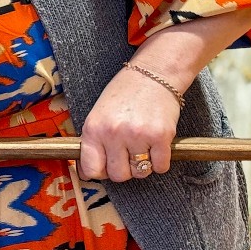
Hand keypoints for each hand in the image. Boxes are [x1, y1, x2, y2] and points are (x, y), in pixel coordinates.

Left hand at [77, 63, 183, 181]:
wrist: (153, 73)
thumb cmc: (124, 94)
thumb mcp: (98, 114)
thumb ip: (94, 141)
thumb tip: (88, 172)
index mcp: (94, 128)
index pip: (91, 169)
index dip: (98, 172)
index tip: (103, 168)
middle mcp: (114, 133)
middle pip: (118, 176)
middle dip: (123, 169)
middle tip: (126, 154)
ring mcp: (138, 136)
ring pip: (140, 173)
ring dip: (142, 165)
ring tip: (142, 146)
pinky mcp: (161, 136)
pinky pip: (160, 167)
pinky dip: (160, 162)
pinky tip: (156, 146)